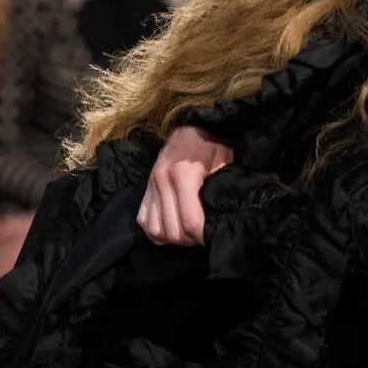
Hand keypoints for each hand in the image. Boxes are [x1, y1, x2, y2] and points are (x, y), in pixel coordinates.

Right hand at [137, 123, 233, 246]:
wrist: (188, 127)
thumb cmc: (210, 144)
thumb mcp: (223, 162)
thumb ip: (219, 189)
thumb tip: (218, 218)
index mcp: (183, 176)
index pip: (190, 222)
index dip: (202, 236)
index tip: (212, 235)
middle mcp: (162, 182)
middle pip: (172, 231)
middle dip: (189, 240)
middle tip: (201, 235)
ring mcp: (151, 187)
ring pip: (156, 230)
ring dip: (173, 238)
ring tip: (187, 233)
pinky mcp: (145, 190)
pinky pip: (144, 222)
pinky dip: (157, 231)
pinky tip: (172, 226)